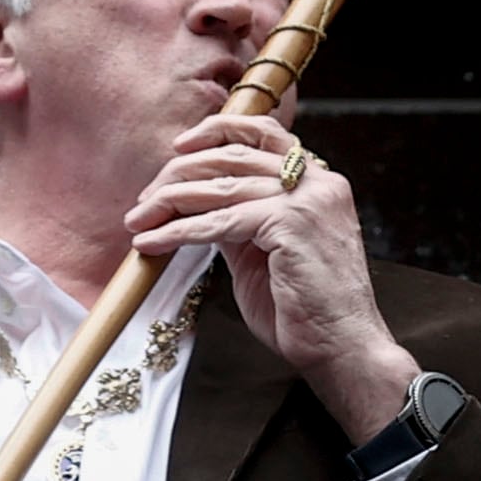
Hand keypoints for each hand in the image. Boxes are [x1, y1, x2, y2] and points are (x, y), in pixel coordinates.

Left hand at [124, 114, 417, 442]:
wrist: (343, 348)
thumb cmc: (306, 312)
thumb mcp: (265, 253)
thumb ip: (240, 222)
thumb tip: (200, 205)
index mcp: (319, 182)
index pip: (265, 134)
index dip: (218, 132)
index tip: (180, 147)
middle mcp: (317, 181)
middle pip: (234, 156)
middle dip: (180, 173)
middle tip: (144, 199)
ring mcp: (306, 199)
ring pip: (221, 186)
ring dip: (169, 202)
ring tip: (137, 220)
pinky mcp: (289, 223)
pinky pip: (220, 221)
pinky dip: (179, 231)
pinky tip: (152, 242)